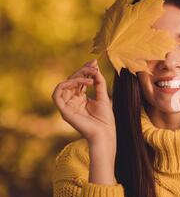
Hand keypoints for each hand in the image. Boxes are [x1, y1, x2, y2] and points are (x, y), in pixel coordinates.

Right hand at [52, 59, 116, 184]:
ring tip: (91, 75)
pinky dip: (67, 85)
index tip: (95, 61)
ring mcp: (67, 106)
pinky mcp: (63, 111)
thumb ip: (99, 83)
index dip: (85, 70)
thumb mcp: (104, 97)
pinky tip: (82, 82)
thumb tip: (95, 69)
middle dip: (83, 70)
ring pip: (64, 84)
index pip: (79, 81)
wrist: (105, 134)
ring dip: (77, 76)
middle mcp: (72, 102)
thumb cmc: (105, 120)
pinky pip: (57, 94)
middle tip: (94, 66)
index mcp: (81, 99)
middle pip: (72, 80)